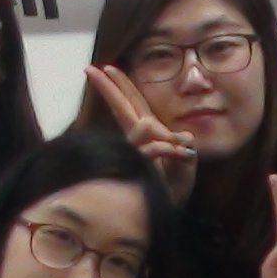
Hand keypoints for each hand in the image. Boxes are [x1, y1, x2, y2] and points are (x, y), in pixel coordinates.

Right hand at [88, 64, 199, 196]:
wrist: (171, 210)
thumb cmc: (175, 186)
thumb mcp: (186, 160)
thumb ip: (181, 144)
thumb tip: (183, 135)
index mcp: (148, 133)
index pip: (132, 103)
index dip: (121, 85)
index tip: (107, 67)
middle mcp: (138, 140)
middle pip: (122, 108)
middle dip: (109, 88)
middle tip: (90, 69)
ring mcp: (137, 152)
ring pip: (140, 127)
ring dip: (156, 130)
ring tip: (175, 144)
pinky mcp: (142, 166)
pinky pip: (154, 148)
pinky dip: (170, 150)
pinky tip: (183, 154)